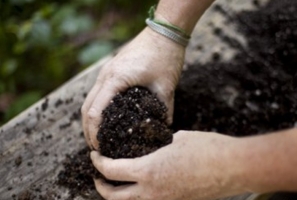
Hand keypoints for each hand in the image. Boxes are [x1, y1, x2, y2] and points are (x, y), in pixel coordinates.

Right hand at [81, 27, 184, 148]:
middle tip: (96, 147)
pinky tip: (105, 116)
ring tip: (98, 135)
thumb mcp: (166, 86)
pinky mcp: (112, 69)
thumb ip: (165, 110)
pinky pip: (98, 92)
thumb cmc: (165, 56)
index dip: (94, 133)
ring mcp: (107, 71)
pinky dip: (96, 107)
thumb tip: (164, 129)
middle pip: (86, 107)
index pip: (94, 112)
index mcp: (115, 79)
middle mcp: (105, 75)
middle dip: (88, 129)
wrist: (164, 31)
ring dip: (90, 118)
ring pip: (89, 99)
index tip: (100, 148)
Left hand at [90, 131, 243, 199]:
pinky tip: (141, 185)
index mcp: (148, 171)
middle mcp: (152, 192)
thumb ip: (159, 145)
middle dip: (101, 187)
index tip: (95, 156)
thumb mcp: (177, 139)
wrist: (233, 167)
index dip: (98, 163)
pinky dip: (138, 197)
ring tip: (116, 183)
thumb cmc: (206, 149)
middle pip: (114, 197)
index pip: (111, 171)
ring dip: (118, 195)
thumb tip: (152, 147)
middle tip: (98, 176)